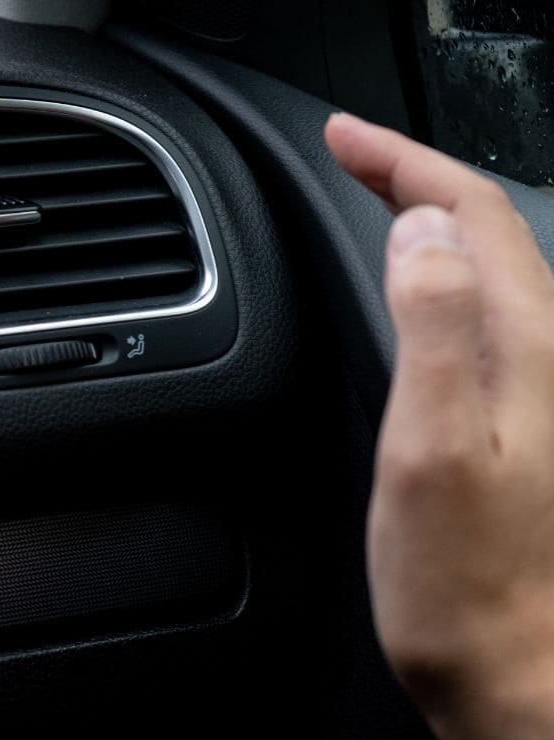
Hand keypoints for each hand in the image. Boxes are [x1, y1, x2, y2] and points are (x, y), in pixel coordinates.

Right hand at [327, 113, 553, 738]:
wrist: (526, 676)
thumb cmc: (468, 585)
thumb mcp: (432, 449)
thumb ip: (433, 329)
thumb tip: (417, 233)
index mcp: (525, 349)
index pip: (469, 214)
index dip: (402, 162)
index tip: (343, 138)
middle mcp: (547, 358)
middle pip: (488, 230)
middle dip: (416, 175)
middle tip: (352, 154)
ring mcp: (542, 392)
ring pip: (492, 268)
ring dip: (435, 219)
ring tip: (381, 197)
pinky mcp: (526, 423)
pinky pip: (488, 315)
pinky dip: (445, 275)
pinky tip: (419, 290)